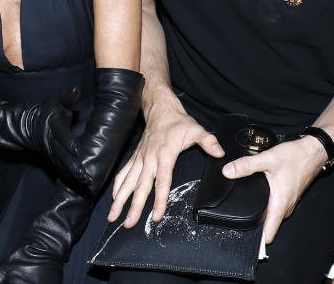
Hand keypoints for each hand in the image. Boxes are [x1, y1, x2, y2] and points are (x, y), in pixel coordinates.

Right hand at [24, 95, 91, 185]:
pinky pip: (59, 168)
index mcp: (53, 126)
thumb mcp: (53, 101)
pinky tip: (77, 182)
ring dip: (73, 174)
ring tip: (86, 182)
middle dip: (74, 167)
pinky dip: (68, 175)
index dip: (70, 144)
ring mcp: (49, 151)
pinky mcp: (50, 157)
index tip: (79, 151)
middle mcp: (51, 141)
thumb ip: (66, 97)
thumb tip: (78, 90)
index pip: (62, 135)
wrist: (21, 124)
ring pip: (62, 164)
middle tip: (86, 177)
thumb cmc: (42, 110)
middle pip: (63, 155)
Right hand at [108, 101, 222, 226]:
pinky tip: (114, 199)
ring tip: (113, 216)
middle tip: (129, 223)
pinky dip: (118, 187)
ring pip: (128, 182)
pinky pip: (123, 173)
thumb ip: (208, 142)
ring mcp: (140, 159)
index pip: (162, 182)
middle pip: (141, 186)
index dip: (159, 200)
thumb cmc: (178, 122)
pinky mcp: (135, 157)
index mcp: (164, 155)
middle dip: (134, 206)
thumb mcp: (196, 129)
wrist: (160, 110)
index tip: (156, 215)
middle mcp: (149, 159)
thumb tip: (220, 153)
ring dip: (120, 200)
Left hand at [221, 136, 325, 242]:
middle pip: (268, 226)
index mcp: (280, 204)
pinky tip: (259, 196)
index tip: (244, 239)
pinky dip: (267, 205)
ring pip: (272, 216)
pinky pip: (275, 207)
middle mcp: (285, 207)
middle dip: (254, 225)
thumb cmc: (296, 157)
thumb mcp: (268, 159)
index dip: (257, 241)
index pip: (269, 234)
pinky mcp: (288, 196)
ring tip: (245, 207)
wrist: (313, 150)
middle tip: (237, 220)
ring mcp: (288, 202)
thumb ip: (246, 165)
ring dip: (261, 214)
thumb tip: (228, 171)